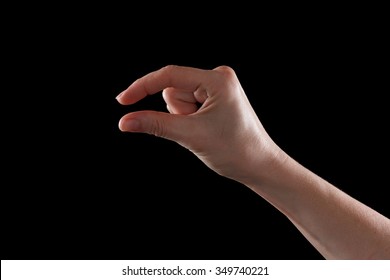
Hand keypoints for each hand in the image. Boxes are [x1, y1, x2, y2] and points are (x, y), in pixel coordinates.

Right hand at [116, 65, 282, 184]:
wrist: (258, 166)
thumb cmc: (234, 150)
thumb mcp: (190, 136)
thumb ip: (155, 125)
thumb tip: (124, 121)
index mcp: (218, 80)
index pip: (169, 76)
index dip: (143, 87)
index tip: (122, 101)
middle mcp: (218, 77)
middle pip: (173, 90)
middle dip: (178, 114)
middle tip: (198, 130)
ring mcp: (217, 87)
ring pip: (178, 99)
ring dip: (183, 118)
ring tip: (205, 131)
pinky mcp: (215, 98)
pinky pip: (187, 105)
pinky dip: (189, 119)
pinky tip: (207, 130)